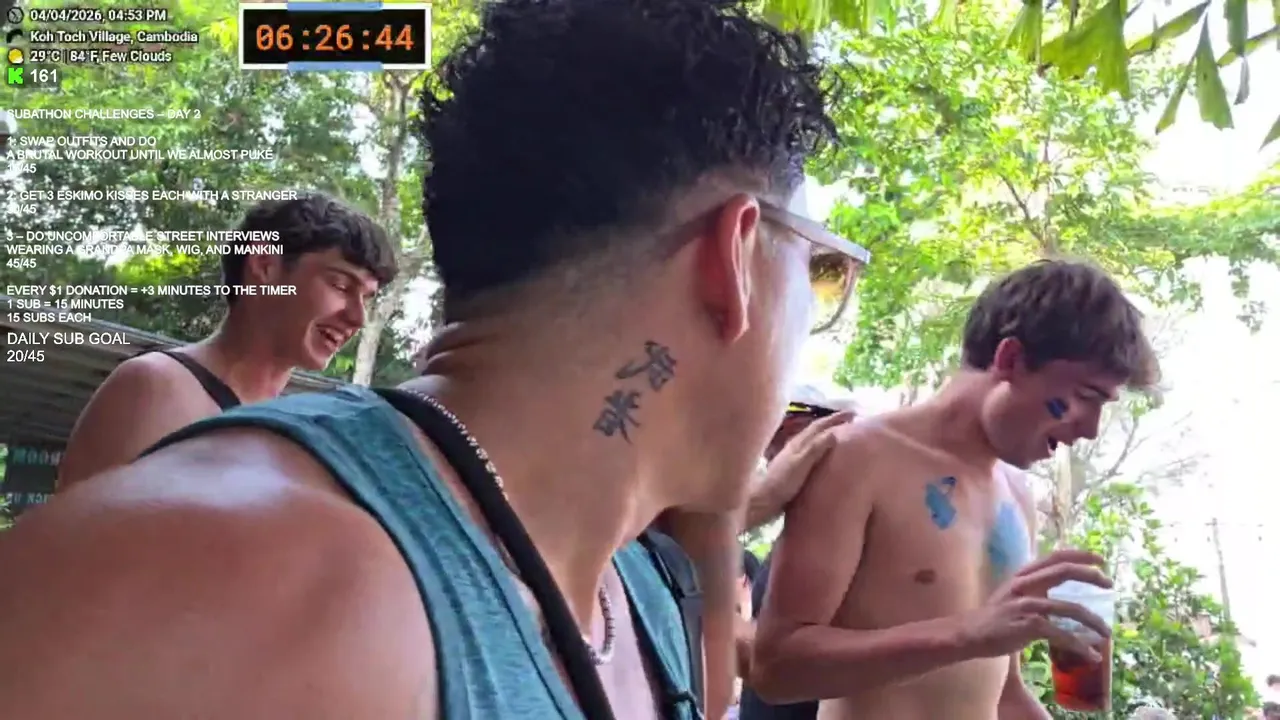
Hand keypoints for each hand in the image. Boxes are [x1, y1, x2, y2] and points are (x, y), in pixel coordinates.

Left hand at [745, 410, 852, 529]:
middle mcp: (794, 446)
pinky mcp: (789, 469)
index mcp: (798, 443)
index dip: (836, 419)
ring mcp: (791, 457)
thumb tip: (834, 432)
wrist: (760, 502)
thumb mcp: (800, 466)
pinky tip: (821, 456)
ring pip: (812, 440)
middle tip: (850, 419)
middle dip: (832, 423)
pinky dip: (819, 449)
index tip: (854, 412)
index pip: (820, 426)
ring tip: (840, 433)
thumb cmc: (781, 485)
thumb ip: (815, 449)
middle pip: (816, 430)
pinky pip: (809, 453)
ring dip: (825, 434)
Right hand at [961, 549, 1113, 660]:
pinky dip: (1080, 646)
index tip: (1101, 560)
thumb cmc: (994, 618)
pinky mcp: (1027, 626)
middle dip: (1091, 576)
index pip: (1056, 556)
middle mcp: (1024, 584)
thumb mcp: (1014, 595)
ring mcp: (1025, 604)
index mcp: (1023, 575)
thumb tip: (1061, 592)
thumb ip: (1035, 589)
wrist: (969, 634)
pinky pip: (1061, 634)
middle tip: (1110, 585)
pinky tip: (1091, 655)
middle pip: (1064, 571)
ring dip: (1093, 621)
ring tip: (1106, 633)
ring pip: (1069, 608)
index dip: (1080, 555)